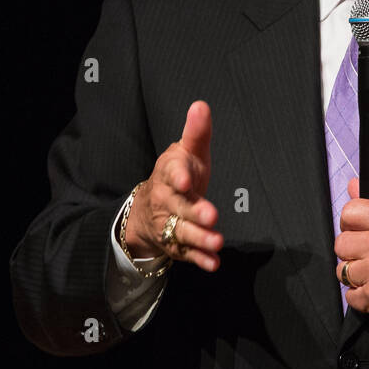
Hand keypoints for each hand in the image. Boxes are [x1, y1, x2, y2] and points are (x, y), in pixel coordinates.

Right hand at [124, 100, 222, 270]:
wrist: (149, 208)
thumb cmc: (179, 174)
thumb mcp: (186, 152)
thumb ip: (196, 133)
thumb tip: (201, 105)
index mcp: (169, 173)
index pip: (172, 173)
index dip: (179, 177)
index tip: (187, 180)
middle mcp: (167, 200)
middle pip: (179, 206)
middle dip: (194, 212)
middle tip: (212, 215)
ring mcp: (170, 224)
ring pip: (183, 232)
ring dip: (200, 238)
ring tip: (218, 241)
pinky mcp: (176, 245)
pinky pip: (187, 254)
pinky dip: (200, 259)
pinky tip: (214, 263)